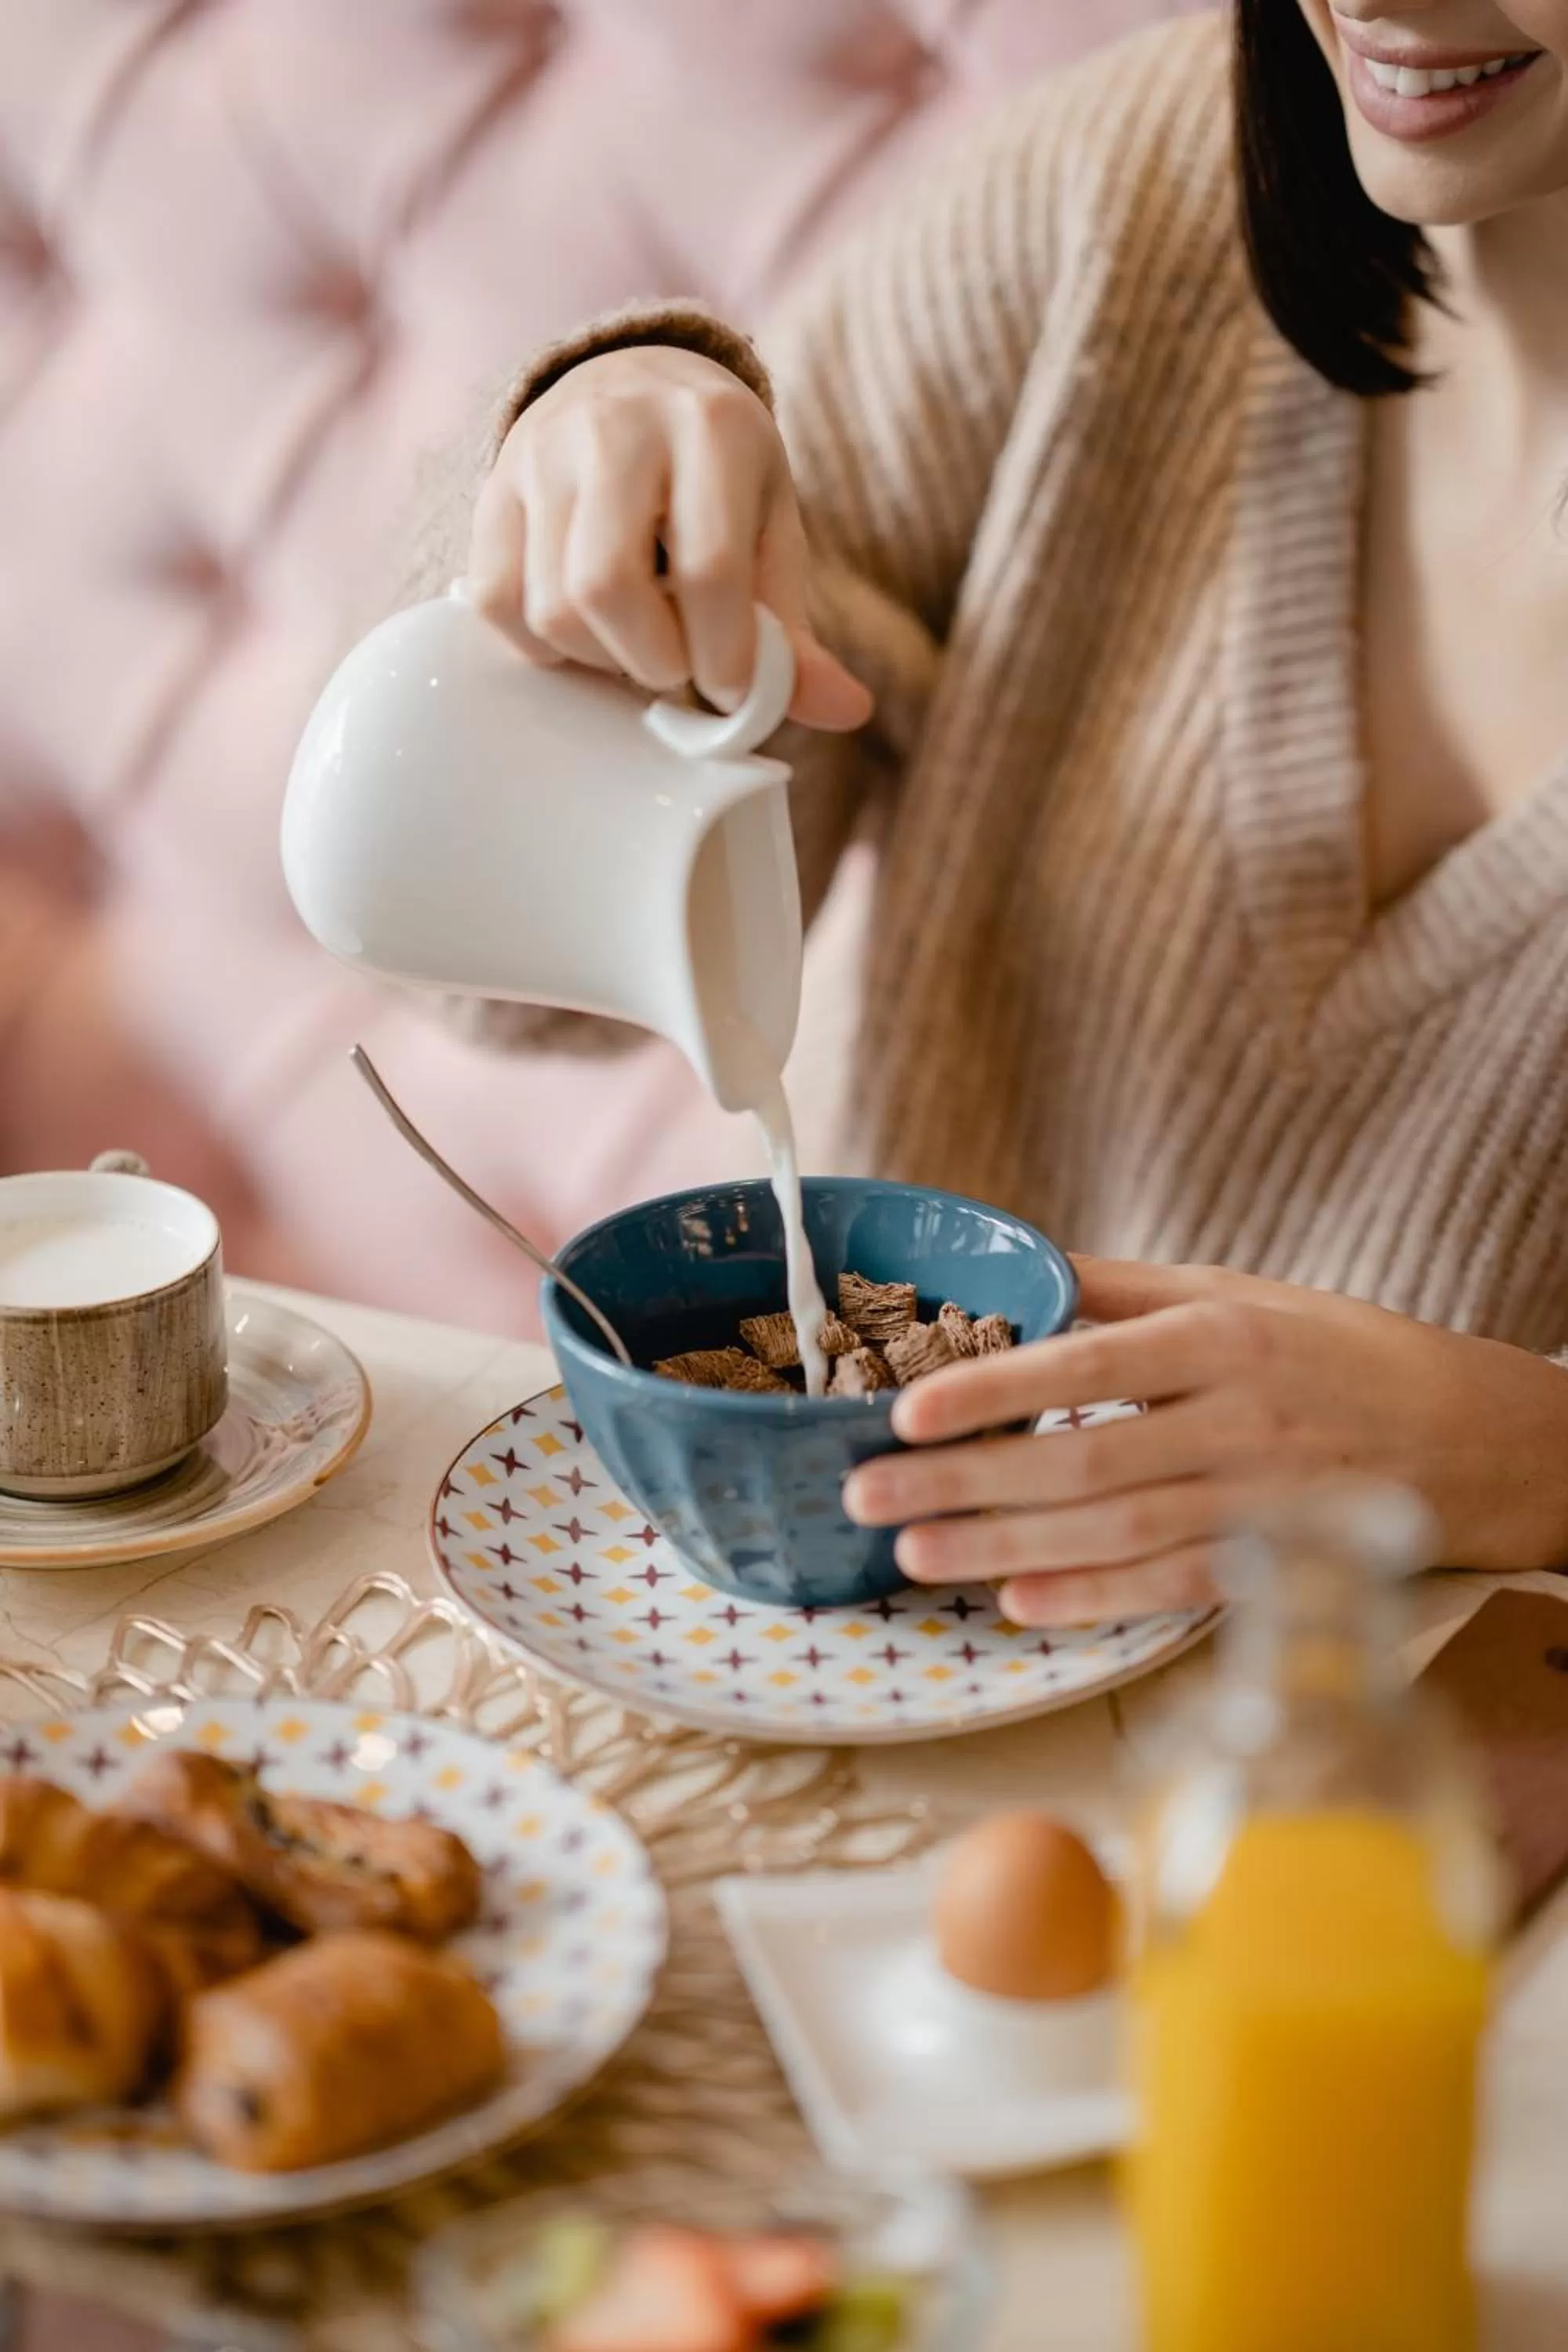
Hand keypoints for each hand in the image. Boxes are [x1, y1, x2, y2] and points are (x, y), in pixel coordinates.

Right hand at [469, 344, 871, 728]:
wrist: (632, 384)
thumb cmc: (716, 475)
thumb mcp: (770, 529)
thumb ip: (796, 627)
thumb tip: (846, 712)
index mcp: (711, 427)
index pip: (710, 567)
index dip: (723, 653)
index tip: (730, 689)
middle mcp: (616, 426)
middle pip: (609, 587)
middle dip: (650, 660)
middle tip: (678, 667)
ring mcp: (541, 453)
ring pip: (551, 604)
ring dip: (599, 659)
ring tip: (636, 644)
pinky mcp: (493, 488)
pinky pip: (497, 602)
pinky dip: (542, 646)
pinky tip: (584, 633)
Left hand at [842, 1258, 1567, 1625]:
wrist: (1478, 1437)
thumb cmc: (1339, 1354)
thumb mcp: (1238, 1294)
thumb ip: (1123, 1291)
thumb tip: (1018, 1271)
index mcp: (1219, 1338)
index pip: (1085, 1362)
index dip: (991, 1390)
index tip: (904, 1410)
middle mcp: (1236, 1420)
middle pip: (1080, 1458)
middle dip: (963, 1482)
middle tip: (868, 1497)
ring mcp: (1259, 1502)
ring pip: (1112, 1532)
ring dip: (1003, 1546)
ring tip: (913, 1555)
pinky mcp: (1276, 1566)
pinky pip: (1170, 1589)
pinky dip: (1092, 1599)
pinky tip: (1017, 1602)